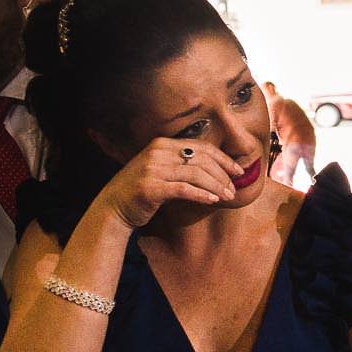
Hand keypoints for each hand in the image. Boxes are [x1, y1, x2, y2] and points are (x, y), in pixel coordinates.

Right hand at [99, 139, 241, 228]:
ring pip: (196, 174)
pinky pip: (183, 189)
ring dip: (216, 186)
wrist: (113, 207)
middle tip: (233, 190)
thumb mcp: (163, 170)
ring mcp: (151, 169)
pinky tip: (212, 201)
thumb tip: (221, 170)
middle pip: (202, 159)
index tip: (238, 172)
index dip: (224, 159)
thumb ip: (184, 165)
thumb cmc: (144, 191)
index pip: (202, 147)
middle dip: (223, 175)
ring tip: (227, 197)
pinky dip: (201, 194)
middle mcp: (156, 153)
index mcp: (162, 144)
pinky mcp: (149, 188)